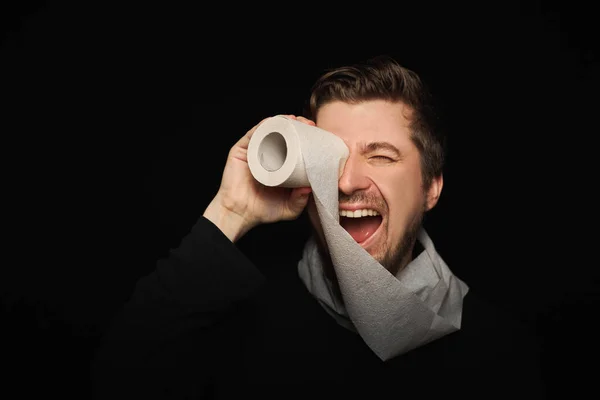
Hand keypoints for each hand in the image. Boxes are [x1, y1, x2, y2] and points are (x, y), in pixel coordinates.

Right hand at [203, 115, 314, 241]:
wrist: (239, 215)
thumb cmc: (263, 210)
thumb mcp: (290, 208)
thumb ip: (300, 200)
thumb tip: (309, 187)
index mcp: (280, 164)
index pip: (294, 144)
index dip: (306, 136)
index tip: (317, 133)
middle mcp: (267, 154)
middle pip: (283, 133)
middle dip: (297, 124)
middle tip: (309, 124)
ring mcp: (254, 151)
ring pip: (269, 129)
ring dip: (283, 121)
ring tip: (295, 120)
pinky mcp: (241, 150)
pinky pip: (253, 133)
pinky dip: (264, 125)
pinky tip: (274, 123)